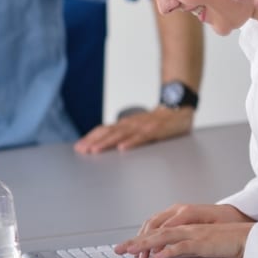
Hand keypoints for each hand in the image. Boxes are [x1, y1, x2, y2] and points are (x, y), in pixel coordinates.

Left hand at [75, 106, 193, 153]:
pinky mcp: (156, 130)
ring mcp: (143, 126)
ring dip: (107, 142)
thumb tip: (107, 145)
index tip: (78, 147)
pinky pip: (142, 137)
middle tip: (81, 150)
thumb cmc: (157, 122)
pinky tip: (122, 148)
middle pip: (109, 133)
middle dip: (93, 142)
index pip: (104, 130)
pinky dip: (132, 142)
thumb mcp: (137, 128)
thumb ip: (123, 135)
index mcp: (125, 125)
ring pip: (122, 135)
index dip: (91, 138)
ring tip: (95, 150)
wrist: (179, 107)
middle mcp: (131, 124)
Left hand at [120, 204, 253, 257]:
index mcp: (181, 228)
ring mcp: (192, 234)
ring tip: (130, 251)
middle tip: (118, 249)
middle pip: (153, 233)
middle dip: (134, 242)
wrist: (245, 237)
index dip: (139, 240)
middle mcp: (183, 228)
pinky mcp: (201, 242)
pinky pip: (182, 246)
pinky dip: (168, 251)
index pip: (155, 232)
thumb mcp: (195, 244)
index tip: (125, 247)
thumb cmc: (222, 241)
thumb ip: (178, 247)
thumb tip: (161, 255)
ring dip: (145, 245)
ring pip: (163, 237)